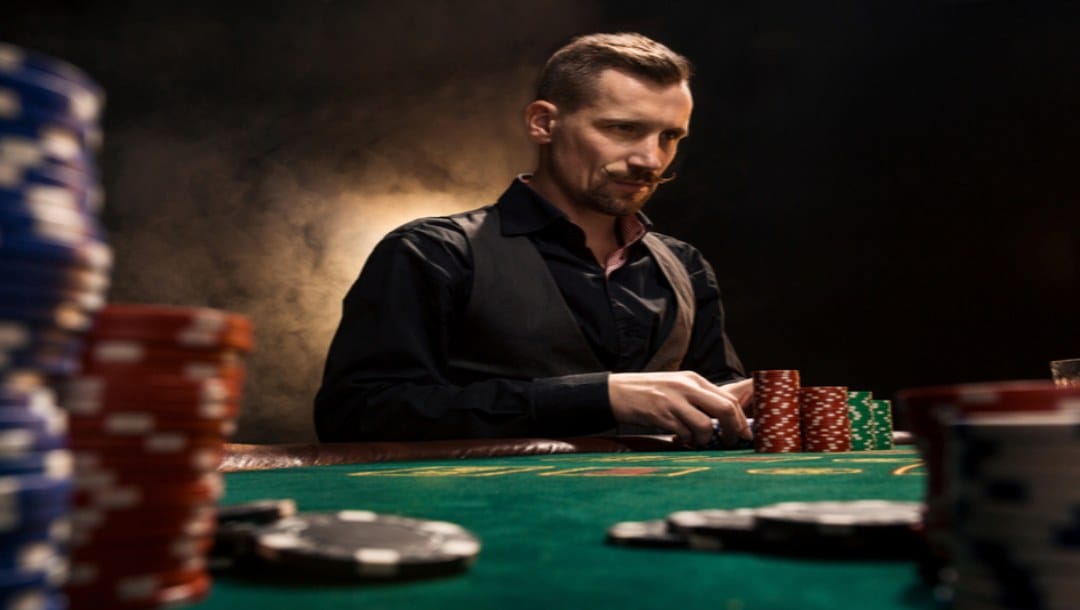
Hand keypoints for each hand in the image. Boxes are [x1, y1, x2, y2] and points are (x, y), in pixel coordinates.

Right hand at [608, 372, 752, 446]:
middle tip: (732, 442)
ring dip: (705, 440)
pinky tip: (679, 438)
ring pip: (705, 425)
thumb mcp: (676, 387)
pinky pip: (684, 433)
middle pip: (724, 409)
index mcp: (693, 379)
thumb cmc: (648, 392)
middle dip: (733, 430)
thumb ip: (698, 398)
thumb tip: (725, 418)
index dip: (740, 419)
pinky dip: (686, 441)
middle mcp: (686, 387)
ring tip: (695, 441)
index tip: (745, 434)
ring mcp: (674, 400)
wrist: (616, 391)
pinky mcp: (661, 414)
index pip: (728, 398)